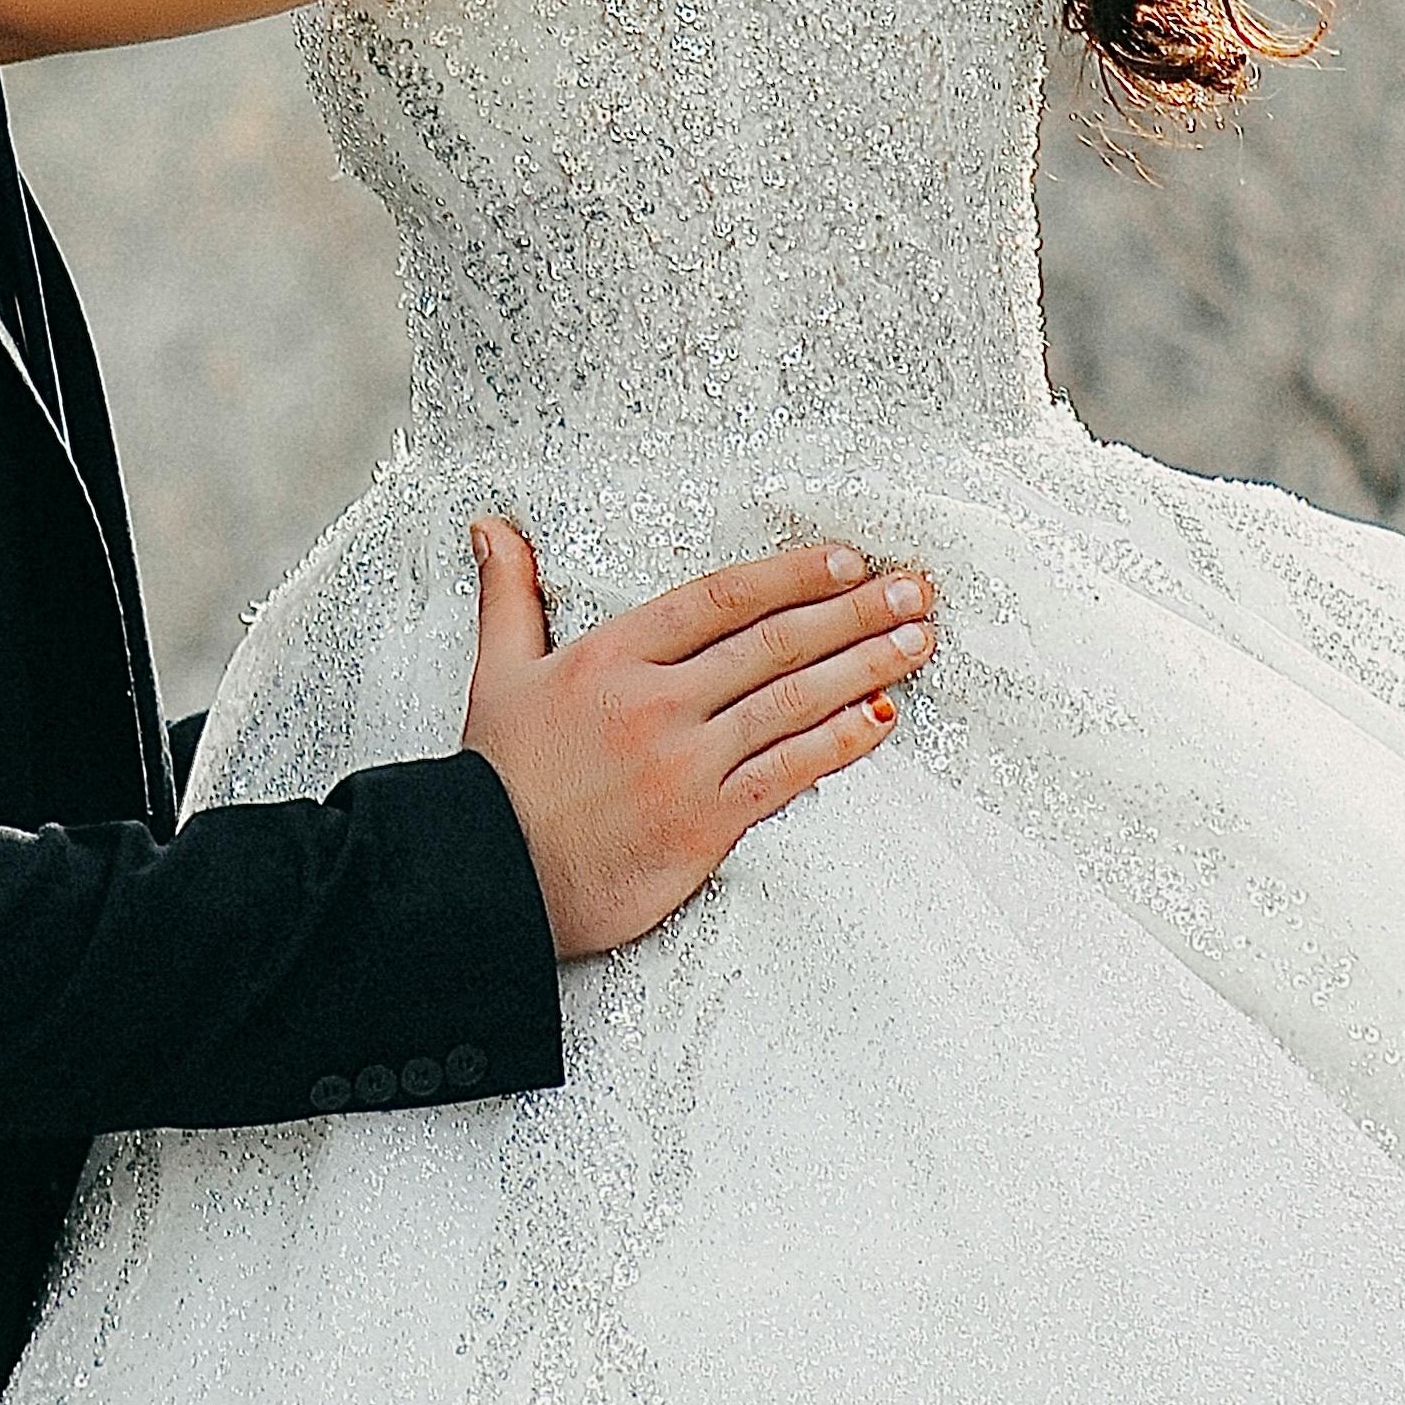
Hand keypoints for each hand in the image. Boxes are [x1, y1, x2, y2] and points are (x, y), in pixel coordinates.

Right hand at [461, 524, 932, 962]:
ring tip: (918, 640)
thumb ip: (509, 595)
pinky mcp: (703, 821)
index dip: (791, 574)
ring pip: (793, 699)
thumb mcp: (497, 673)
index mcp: (612, 655)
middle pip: (775, 641)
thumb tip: (492, 528)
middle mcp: (655, 700)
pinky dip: (839, 741)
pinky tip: (881, 717)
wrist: (486, 877)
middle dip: (855, 609)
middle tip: (913, 589)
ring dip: (866, 665)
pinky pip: (787, 771)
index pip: (721, 597)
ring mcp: (683, 761)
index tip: (845, 559)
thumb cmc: (497, 781)